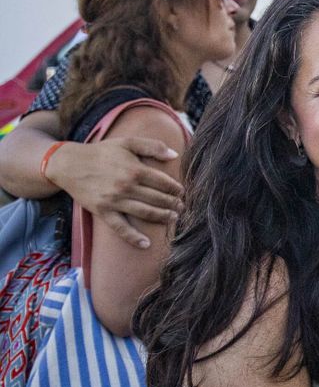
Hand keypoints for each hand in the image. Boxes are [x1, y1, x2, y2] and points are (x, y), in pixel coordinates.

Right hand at [46, 138, 183, 248]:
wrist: (69, 164)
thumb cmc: (101, 152)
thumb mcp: (127, 143)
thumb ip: (152, 146)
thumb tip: (175, 155)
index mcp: (135, 169)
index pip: (163, 182)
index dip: (176, 189)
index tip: (182, 192)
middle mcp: (126, 186)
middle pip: (157, 199)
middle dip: (173, 204)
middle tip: (182, 208)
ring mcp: (114, 201)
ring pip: (145, 213)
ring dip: (162, 217)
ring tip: (174, 219)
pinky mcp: (102, 211)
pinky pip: (120, 227)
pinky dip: (133, 237)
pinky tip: (146, 244)